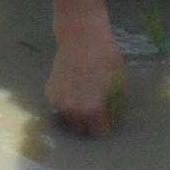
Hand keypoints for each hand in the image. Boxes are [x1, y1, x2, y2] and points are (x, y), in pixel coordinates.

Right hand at [46, 11, 124, 136]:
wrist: (81, 36)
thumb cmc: (105, 56)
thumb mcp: (119, 80)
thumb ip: (115, 101)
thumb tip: (113, 113)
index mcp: (92, 109)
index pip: (98, 132)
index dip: (104, 129)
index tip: (107, 123)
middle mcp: (73, 110)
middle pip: (81, 129)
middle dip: (89, 124)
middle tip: (95, 113)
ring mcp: (58, 102)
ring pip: (68, 119)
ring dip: (75, 116)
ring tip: (83, 102)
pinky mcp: (49, 92)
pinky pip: (58, 106)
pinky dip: (65, 104)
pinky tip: (73, 92)